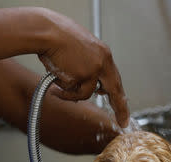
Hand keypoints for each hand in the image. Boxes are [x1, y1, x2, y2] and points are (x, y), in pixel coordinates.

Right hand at [37, 9, 128, 126]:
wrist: (47, 31)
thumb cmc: (56, 36)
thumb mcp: (79, 50)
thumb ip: (88, 66)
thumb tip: (92, 87)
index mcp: (103, 53)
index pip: (114, 77)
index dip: (116, 92)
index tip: (122, 104)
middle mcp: (103, 61)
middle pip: (115, 89)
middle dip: (119, 107)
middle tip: (123, 122)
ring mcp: (94, 70)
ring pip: (87, 93)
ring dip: (71, 94)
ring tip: (57, 87)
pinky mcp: (84, 76)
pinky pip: (73, 93)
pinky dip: (63, 92)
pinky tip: (54, 85)